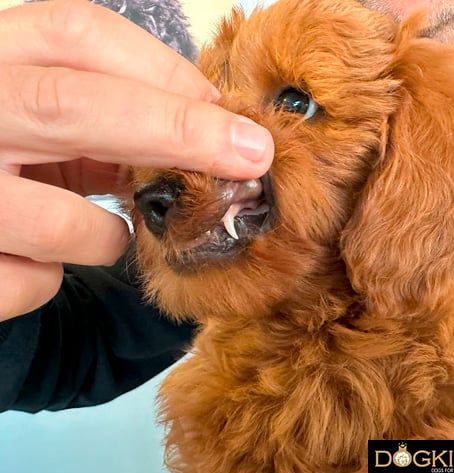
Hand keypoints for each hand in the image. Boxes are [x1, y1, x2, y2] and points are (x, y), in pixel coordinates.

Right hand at [0, 0, 273, 320]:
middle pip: (74, 105)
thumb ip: (107, 118)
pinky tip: (40, 263)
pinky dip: (55, 277)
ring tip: (101, 233)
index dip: (162, 70)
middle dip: (178, 131)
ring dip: (108, 235)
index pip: (76, 33)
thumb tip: (206, 131)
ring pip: (64, 223)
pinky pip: (34, 283)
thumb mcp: (45, 122)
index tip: (222, 108)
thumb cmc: (6, 160)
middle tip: (253, 153)